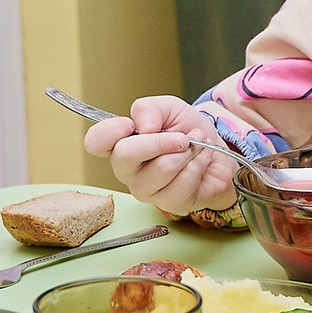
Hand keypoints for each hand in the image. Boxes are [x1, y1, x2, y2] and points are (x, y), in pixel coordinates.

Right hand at [83, 96, 236, 216]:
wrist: (217, 152)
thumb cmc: (187, 131)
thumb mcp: (169, 108)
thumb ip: (150, 109)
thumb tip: (144, 126)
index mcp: (119, 144)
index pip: (94, 142)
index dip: (109, 131)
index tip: (130, 124)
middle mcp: (127, 170)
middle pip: (125, 154)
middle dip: (161, 140)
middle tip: (182, 136)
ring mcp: (145, 190)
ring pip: (162, 168)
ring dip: (188, 151)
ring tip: (196, 146)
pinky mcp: (169, 203)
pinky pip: (183, 182)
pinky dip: (199, 164)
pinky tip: (201, 161)